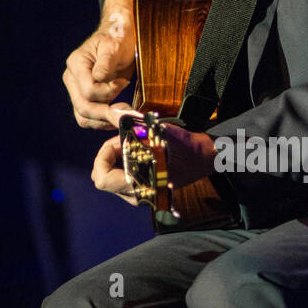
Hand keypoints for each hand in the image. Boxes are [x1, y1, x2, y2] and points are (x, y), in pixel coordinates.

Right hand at [63, 0, 135, 129]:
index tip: (124, 83)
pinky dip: (104, 121)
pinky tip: (118, 114)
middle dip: (106, 114)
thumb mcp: (114, 46)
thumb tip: (99, 79)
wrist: (119, 35)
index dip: (109, 92)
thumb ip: (106, 63)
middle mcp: (72, 79)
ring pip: (84, 117)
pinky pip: (90, 118)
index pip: (88, 90)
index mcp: (76, 64)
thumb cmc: (117, 37)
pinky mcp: (86, 98)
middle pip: (83, 108)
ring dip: (104, 121)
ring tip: (123, 113)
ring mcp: (77, 90)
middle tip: (127, 113)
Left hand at [92, 109, 216, 202]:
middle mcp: (139, 196)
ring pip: (112, 177)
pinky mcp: (144, 190)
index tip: (117, 142)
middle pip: (104, 177)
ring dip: (117, 158)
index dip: (103, 157)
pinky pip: (122, 178)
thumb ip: (136, 125)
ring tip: (134, 143)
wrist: (205, 157)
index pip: (102, 179)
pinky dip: (124, 163)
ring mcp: (141, 195)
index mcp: (141, 186)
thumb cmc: (186, 146)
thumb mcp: (161, 132)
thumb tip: (116, 111)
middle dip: (108, 156)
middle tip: (123, 140)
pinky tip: (139, 150)